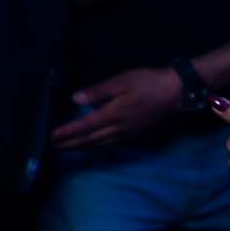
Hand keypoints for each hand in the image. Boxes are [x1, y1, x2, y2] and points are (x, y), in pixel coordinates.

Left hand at [51, 67, 183, 147]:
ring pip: (101, 143)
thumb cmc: (148, 82)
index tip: (52, 136)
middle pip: (90, 140)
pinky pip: (112, 143)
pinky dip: (99, 145)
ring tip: (70, 148)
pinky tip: (95, 144)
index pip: (84, 127)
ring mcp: (129, 132)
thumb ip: (97, 92)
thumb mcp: (121, 81)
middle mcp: (119, 128)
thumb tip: (75, 99)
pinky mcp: (137, 132)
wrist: (177, 91)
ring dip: (83, 147)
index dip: (67, 133)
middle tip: (54, 147)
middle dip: (71, 144)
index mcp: (112, 115)